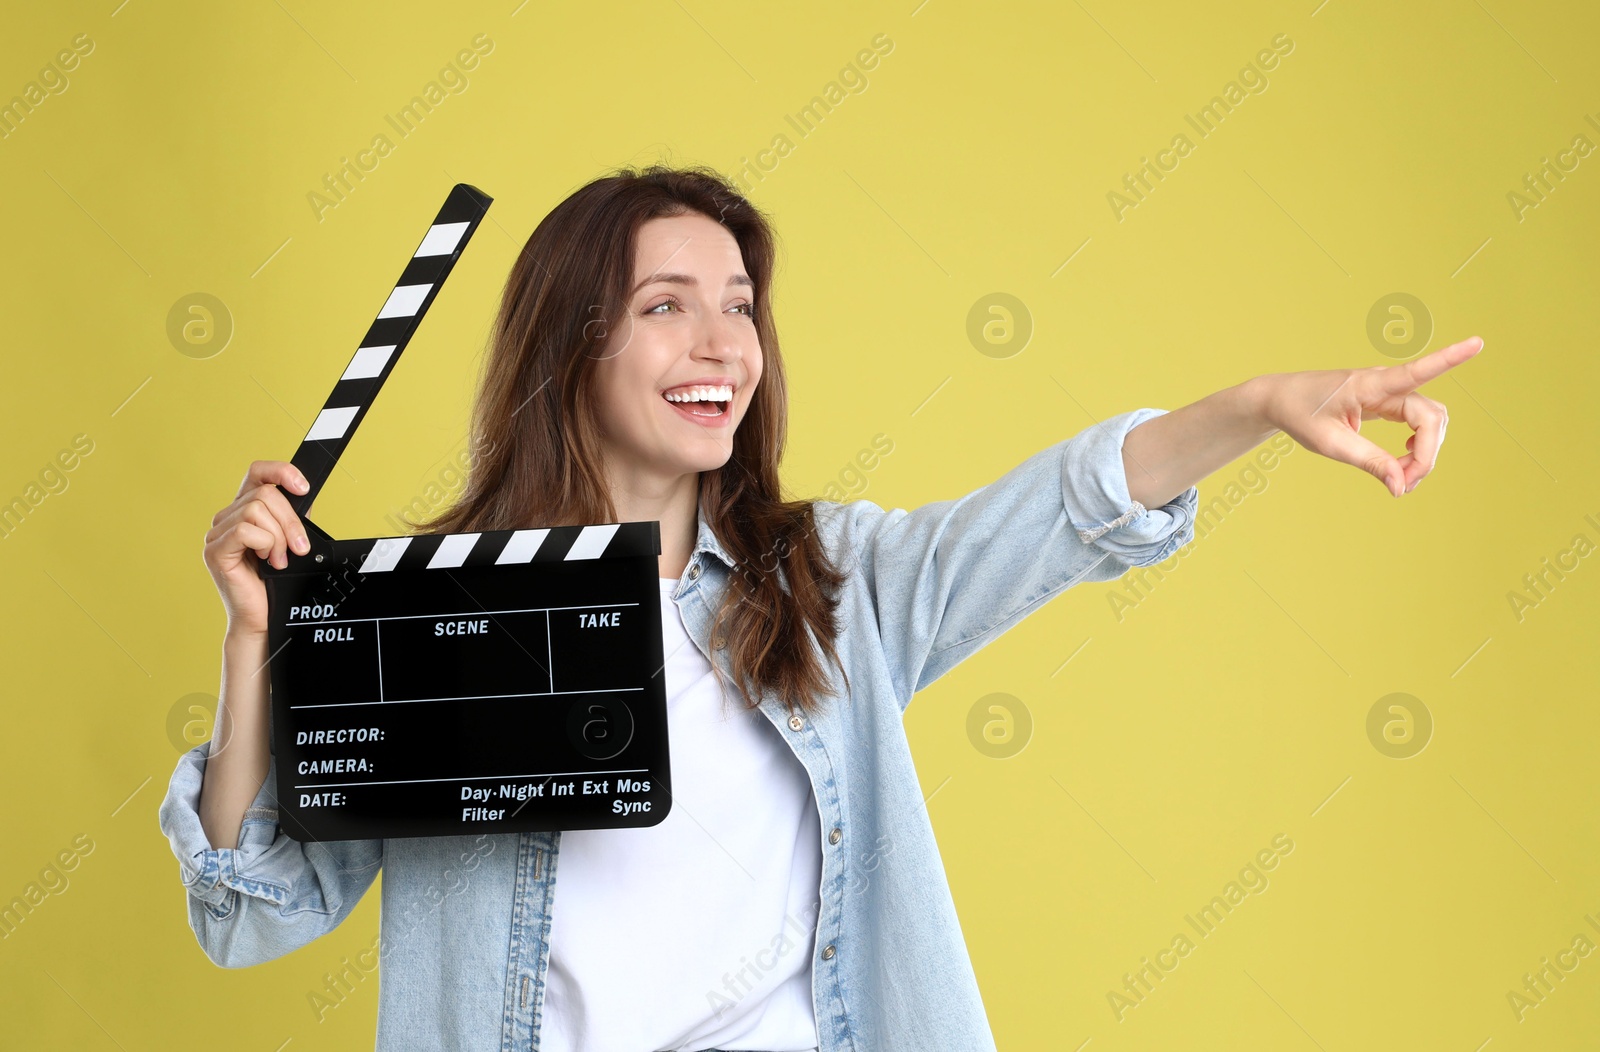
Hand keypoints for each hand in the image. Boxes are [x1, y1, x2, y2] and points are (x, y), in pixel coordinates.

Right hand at [202, 460, 311, 636]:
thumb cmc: (276, 581)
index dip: (281, 471)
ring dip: (279, 537)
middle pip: (265, 494)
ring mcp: (217, 533)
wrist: (263, 617)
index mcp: (244, 509)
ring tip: (280, 559)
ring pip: (256, 510)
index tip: (304, 488)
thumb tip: (303, 492)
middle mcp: (227, 517)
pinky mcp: (215, 550)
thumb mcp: (291, 539)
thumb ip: (293, 515)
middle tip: (299, 547)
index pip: (257, 472)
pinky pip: (246, 530)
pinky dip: (266, 544)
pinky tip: (269, 561)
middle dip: (291, 521)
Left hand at [1255, 336, 1482, 497]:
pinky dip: (1418, 445)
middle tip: (1402, 487)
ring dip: (1424, 452)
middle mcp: (1385, 384)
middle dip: (1427, 454)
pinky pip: (1418, 422)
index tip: (1477, 343)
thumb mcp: (1329, 444)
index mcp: (1368, 385)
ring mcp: (1389, 391)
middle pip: (1431, 417)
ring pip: (1430, 421)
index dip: (1449, 358)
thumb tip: (1400, 486)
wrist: (1280, 399)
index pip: (1415, 371)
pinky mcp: (1388, 401)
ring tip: (1399, 479)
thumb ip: (1368, 462)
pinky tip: (1403, 458)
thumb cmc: (1300, 415)